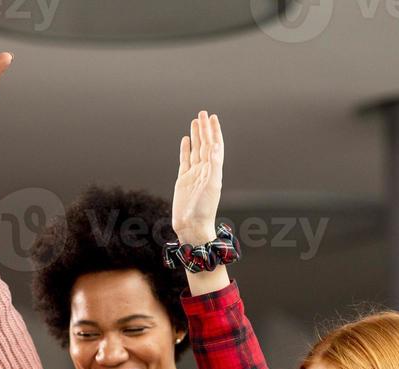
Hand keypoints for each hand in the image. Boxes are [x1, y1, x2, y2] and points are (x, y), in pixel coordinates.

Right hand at [171, 110, 224, 244]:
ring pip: (195, 150)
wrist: (191, 226)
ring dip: (196, 136)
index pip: (215, 146)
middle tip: (203, 113)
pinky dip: (186, 149)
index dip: (214, 131)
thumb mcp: (211, 185)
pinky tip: (186, 140)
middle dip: (204, 129)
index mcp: (214, 170)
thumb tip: (216, 145)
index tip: (212, 118)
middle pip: (205, 144)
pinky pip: (185, 160)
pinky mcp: (183, 180)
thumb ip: (214, 165)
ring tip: (195, 121)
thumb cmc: (203, 209)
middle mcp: (205, 170)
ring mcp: (193, 174)